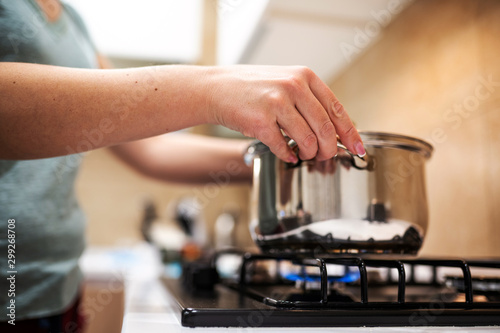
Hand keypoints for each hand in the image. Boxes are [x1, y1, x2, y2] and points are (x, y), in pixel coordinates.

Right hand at [206, 65, 364, 161]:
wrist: (216, 88)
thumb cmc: (252, 88)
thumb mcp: (286, 82)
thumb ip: (310, 101)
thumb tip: (335, 130)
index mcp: (304, 76)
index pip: (337, 109)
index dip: (350, 132)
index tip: (357, 147)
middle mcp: (293, 86)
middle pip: (325, 128)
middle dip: (329, 149)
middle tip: (325, 156)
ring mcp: (276, 103)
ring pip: (307, 140)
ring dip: (309, 154)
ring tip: (303, 154)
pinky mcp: (259, 121)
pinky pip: (283, 147)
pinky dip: (288, 155)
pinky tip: (286, 153)